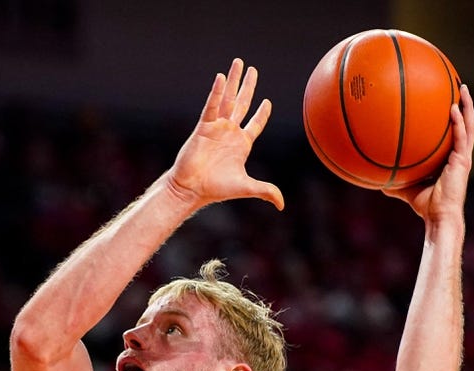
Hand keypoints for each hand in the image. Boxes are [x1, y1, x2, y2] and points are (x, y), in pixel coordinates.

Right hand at [167, 58, 283, 209]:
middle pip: (242, 103)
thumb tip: (281, 205)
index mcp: (241, 144)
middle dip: (248, 87)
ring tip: (238, 63)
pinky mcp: (203, 127)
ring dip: (233, 81)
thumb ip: (266, 191)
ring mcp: (217, 127)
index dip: (262, 114)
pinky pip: (212, 106)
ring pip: (227, 99)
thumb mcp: (247, 187)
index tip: (267, 102)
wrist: (192, 189)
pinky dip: (216, 92)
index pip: (255, 124)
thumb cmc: (216, 188)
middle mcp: (229, 132)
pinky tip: (221, 78)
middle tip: (252, 69)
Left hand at [384, 85, 473, 222]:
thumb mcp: (407, 189)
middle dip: (465, 105)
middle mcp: (460, 155)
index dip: (455, 118)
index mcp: (451, 159)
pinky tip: (453, 109)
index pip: (455, 134)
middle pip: (466, 124)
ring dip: (467, 106)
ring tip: (463, 88)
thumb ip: (396, 182)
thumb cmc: (426, 205)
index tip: (449, 101)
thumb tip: (377, 180)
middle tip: (460, 87)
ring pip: (469, 126)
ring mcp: (463, 157)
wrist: (439, 216)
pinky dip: (458, 122)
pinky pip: (461, 137)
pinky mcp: (463, 161)